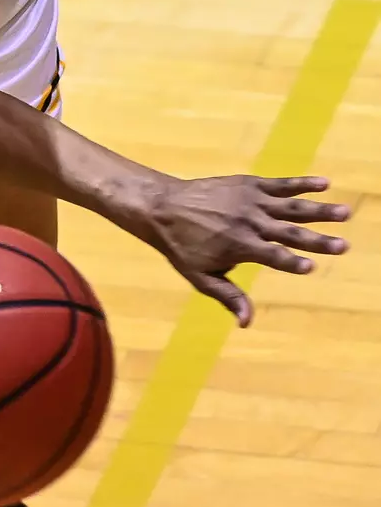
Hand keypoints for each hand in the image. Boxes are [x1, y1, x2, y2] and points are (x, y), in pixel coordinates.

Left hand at [116, 174, 349, 325]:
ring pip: (291, 206)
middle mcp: (248, 222)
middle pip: (289, 232)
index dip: (291, 262)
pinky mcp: (248, 184)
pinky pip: (279, 184)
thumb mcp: (200, 276)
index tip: (311, 266)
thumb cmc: (182, 246)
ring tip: (345, 212)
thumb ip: (227, 296)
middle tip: (344, 245)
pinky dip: (301, 184)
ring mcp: (250, 201)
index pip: (272, 257)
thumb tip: (247, 323)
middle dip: (318, 240)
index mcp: (239, 246)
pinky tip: (324, 184)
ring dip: (319, 209)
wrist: (162, 206)